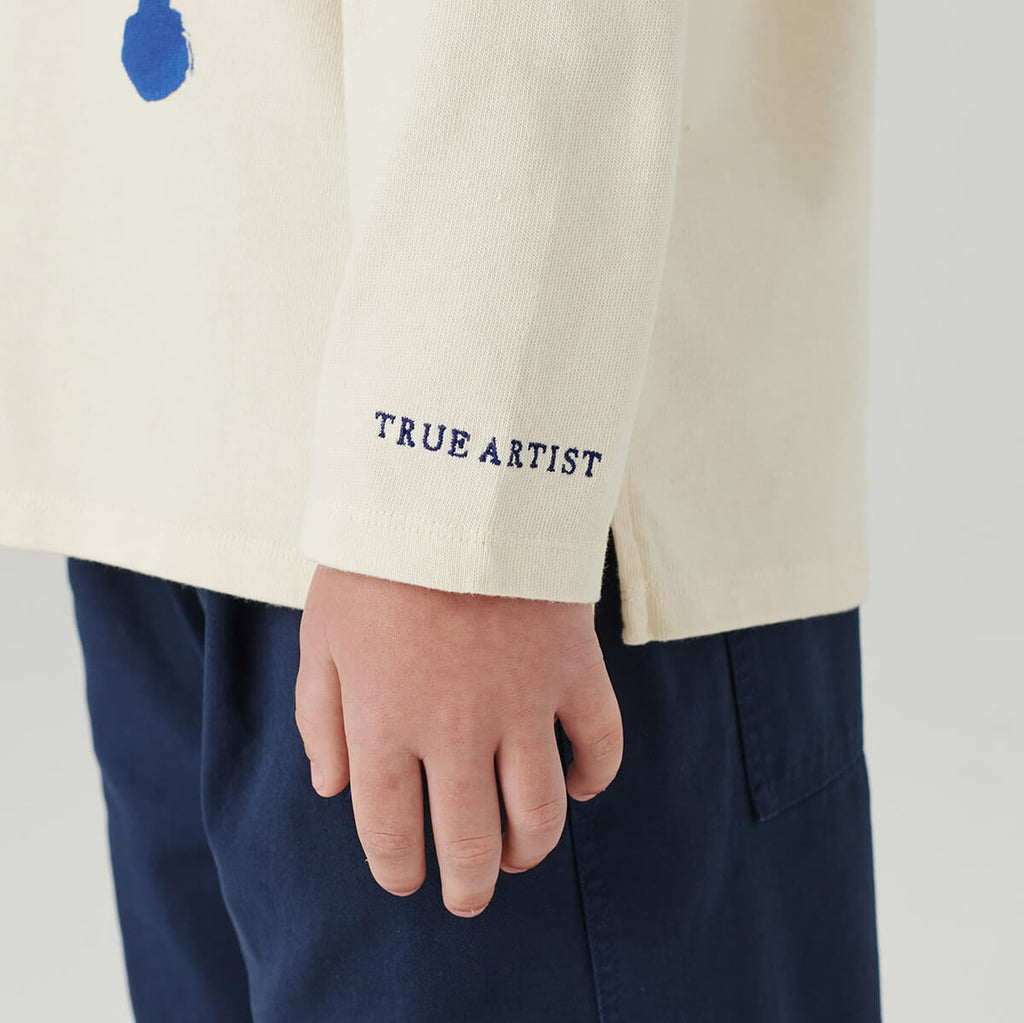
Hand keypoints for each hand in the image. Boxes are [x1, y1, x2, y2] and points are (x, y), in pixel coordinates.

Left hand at [294, 565, 622, 916]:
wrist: (452, 487)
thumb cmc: (377, 560)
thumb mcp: (321, 632)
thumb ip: (319, 715)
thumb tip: (331, 788)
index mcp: (384, 723)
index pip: (392, 831)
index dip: (398, 870)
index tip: (406, 880)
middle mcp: (455, 729)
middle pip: (472, 839)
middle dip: (469, 884)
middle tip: (469, 897)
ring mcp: (522, 702)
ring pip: (540, 811)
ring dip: (531, 849)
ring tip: (520, 856)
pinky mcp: (572, 668)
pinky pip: (602, 742)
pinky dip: (597, 776)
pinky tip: (581, 787)